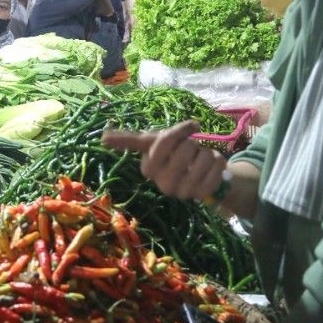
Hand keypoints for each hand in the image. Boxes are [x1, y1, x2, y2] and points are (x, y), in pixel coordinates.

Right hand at [101, 120, 225, 200]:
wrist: (196, 173)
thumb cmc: (171, 154)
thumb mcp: (152, 142)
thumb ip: (128, 139)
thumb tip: (102, 138)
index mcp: (148, 168)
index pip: (165, 140)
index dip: (180, 131)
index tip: (189, 128)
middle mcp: (163, 184)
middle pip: (188, 147)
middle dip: (193, 143)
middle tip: (190, 152)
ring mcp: (184, 192)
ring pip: (206, 156)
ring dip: (208, 152)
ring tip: (200, 160)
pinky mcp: (205, 194)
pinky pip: (219, 168)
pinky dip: (220, 162)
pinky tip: (212, 168)